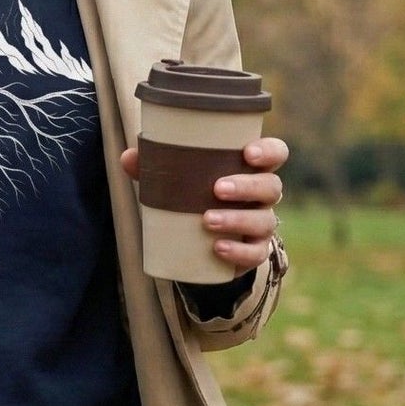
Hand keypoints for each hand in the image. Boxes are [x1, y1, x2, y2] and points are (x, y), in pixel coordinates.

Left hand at [119, 135, 287, 271]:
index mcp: (252, 168)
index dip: (269, 152)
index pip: (276, 153)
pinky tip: (218, 248)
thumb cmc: (192, 193)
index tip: (248, 153)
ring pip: (263, 220)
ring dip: (237, 219)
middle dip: (247, 186)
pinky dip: (237, 252)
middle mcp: (263, 195)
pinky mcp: (252, 251)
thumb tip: (128, 157)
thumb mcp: (176, 178)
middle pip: (270, 186)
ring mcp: (261, 224)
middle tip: (217, 188)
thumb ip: (154, 166)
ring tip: (208, 220)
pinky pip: (255, 254)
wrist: (200, 239)